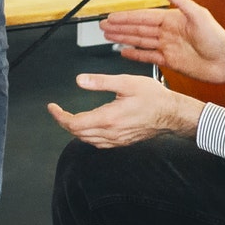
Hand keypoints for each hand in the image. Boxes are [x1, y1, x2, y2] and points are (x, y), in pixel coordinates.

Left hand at [47, 73, 202, 147]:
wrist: (172, 114)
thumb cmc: (153, 97)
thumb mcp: (126, 82)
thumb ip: (101, 82)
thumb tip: (80, 81)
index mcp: (108, 118)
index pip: (74, 123)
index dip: (59, 116)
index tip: (52, 107)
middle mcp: (111, 133)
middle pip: (77, 133)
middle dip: (64, 122)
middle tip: (58, 111)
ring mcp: (117, 140)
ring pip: (87, 140)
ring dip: (75, 130)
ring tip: (69, 118)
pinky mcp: (122, 142)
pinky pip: (99, 143)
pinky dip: (88, 136)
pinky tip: (89, 128)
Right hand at [101, 0, 224, 87]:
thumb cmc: (218, 38)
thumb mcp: (199, 15)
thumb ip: (181, 2)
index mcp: (172, 20)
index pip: (143, 17)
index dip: (126, 17)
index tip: (111, 17)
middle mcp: (167, 33)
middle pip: (137, 29)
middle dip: (119, 27)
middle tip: (102, 26)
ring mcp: (168, 47)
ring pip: (140, 41)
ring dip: (123, 38)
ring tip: (108, 36)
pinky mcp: (170, 61)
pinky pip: (148, 56)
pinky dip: (135, 54)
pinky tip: (124, 52)